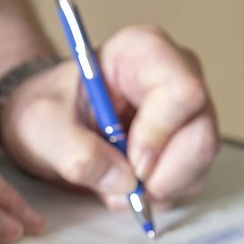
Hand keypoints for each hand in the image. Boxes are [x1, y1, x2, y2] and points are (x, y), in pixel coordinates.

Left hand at [0, 25, 218, 209]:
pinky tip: (128, 186)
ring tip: (116, 187)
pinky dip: (161, 193)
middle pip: (201, 133)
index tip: (131, 162)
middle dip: (164, 173)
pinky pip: (191, 178)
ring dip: (159, 187)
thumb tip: (122, 181)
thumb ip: (75, 152)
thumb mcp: (42, 126)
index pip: (182, 92)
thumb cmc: (47, 108)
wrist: (49, 123)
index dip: (160, 135)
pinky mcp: (186, 142)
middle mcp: (176, 74)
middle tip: (124, 188)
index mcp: (143, 50)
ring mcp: (186, 111)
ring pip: (199, 161)